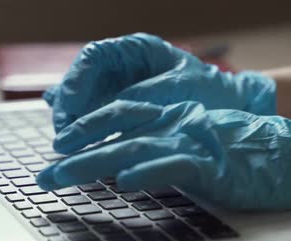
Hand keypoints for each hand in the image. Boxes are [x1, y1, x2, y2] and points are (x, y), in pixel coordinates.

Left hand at [37, 100, 290, 209]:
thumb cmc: (247, 152)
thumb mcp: (199, 143)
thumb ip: (163, 149)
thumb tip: (126, 166)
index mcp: (173, 114)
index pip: (120, 116)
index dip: (86, 129)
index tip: (57, 146)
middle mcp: (177, 121)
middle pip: (117, 131)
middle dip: (76, 151)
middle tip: (44, 173)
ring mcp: (194, 140)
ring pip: (136, 147)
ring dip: (97, 162)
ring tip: (64, 173)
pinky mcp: (214, 163)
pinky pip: (177, 166)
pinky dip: (150, 172)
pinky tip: (126, 182)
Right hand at [44, 33, 276, 132]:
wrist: (226, 107)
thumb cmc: (209, 90)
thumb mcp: (181, 87)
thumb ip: (149, 92)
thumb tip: (117, 104)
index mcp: (136, 49)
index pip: (95, 57)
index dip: (76, 80)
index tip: (67, 105)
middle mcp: (122, 67)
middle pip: (82, 80)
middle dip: (69, 106)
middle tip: (64, 134)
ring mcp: (119, 88)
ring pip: (83, 99)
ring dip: (72, 120)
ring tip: (65, 142)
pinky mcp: (121, 111)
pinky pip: (94, 116)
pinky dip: (82, 127)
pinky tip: (71, 138)